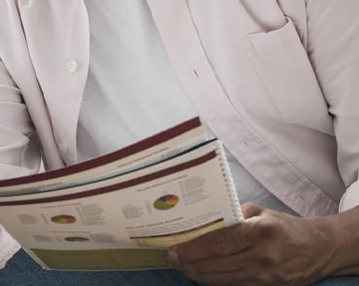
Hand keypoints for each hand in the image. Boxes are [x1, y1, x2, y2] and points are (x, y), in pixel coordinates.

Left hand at [168, 203, 336, 284]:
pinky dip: (214, 281)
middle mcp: (263, 255)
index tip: (174, 249)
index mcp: (260, 231)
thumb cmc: (285, 227)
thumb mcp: (260, 213)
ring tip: (182, 266)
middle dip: (189, 263)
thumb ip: (232, 215)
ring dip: (197, 274)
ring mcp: (265, 275)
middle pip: (216, 264)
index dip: (192, 249)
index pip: (218, 243)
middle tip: (172, 258)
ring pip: (222, 279)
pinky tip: (201, 274)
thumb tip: (202, 219)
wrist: (320, 248)